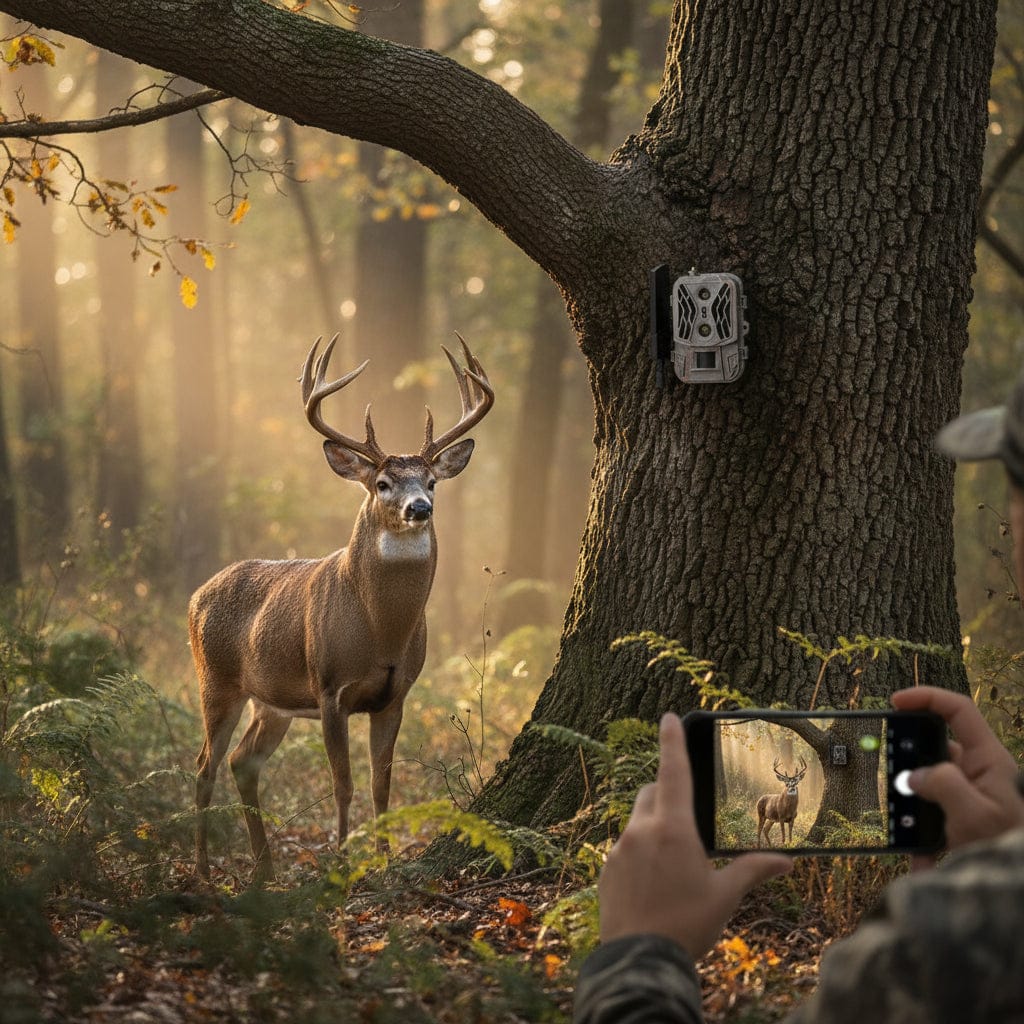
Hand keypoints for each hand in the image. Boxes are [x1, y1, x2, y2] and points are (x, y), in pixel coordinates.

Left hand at [598, 713, 791, 959]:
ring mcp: (620, 849)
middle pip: (651, 794)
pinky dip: (639, 853)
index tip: (669, 717)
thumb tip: (787, 861)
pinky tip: (653, 883)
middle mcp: (642, 830)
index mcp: (673, 829)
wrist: (638, 960)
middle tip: (686, 818)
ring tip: (673, 863)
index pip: (673, 772)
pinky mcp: (606, 869)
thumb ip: (753, 870)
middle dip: (666, 794)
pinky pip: (624, 848)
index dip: (672, 741)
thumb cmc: (686, 925)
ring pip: (637, 822)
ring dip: (653, 828)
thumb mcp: (725, 896)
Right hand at [892, 686, 1023, 852]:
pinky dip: (923, 840)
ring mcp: (969, 796)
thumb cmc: (1008, 843)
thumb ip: (942, 785)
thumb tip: (913, 776)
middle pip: (936, 749)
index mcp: (987, 759)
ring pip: (930, 787)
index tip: (895, 701)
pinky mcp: (962, 821)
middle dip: (910, 761)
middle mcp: (978, 772)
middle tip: (889, 775)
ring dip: (914, 805)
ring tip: (900, 823)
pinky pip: (934, 821)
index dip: (928, 697)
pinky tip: (918, 859)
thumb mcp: (975, 814)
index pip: (959, 711)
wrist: (1020, 885)